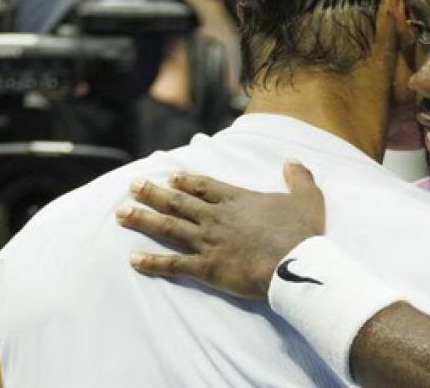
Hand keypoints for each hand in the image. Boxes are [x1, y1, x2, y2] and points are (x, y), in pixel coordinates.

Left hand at [117, 161, 325, 298]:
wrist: (295, 265)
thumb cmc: (301, 233)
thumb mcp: (308, 198)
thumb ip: (299, 177)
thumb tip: (293, 161)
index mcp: (237, 200)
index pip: (204, 186)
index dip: (186, 181)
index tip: (170, 176)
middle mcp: (216, 217)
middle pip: (178, 202)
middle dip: (153, 194)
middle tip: (132, 186)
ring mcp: (208, 242)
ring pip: (169, 228)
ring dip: (144, 219)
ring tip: (121, 213)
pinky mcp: (206, 267)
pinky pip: (174, 264)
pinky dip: (152, 263)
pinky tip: (133, 260)